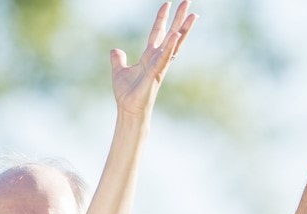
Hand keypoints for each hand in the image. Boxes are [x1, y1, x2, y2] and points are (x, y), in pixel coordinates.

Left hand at [111, 1, 194, 118]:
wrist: (128, 109)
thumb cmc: (127, 93)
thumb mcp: (119, 72)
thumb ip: (118, 60)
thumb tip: (114, 50)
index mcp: (149, 56)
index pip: (157, 33)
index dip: (162, 19)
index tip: (167, 4)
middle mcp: (158, 58)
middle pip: (171, 34)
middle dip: (179, 18)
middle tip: (187, 2)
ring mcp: (159, 65)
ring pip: (174, 44)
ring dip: (183, 30)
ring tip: (192, 15)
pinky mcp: (156, 73)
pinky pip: (164, 57)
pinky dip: (169, 46)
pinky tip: (175, 35)